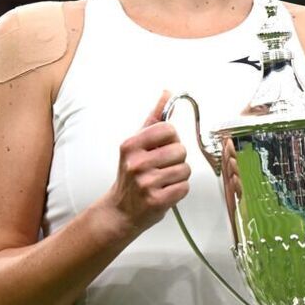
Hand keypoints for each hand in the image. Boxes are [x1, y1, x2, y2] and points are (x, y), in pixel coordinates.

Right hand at [102, 91, 192, 237]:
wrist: (120, 211)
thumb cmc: (131, 174)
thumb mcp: (137, 144)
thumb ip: (153, 118)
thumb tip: (167, 93)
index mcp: (131, 145)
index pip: (169, 130)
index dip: (171, 140)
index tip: (161, 148)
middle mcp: (136, 163)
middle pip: (181, 150)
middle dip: (176, 160)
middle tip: (161, 168)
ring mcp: (145, 183)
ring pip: (185, 170)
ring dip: (178, 177)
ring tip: (162, 182)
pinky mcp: (155, 201)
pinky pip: (184, 187)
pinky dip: (178, 191)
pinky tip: (164, 192)